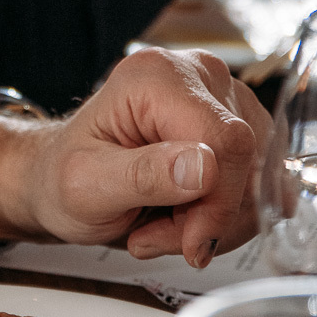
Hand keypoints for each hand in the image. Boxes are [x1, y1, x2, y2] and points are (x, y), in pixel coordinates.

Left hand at [0, 47, 267, 263]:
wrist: (57, 179)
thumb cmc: (64, 176)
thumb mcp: (86, 185)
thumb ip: (144, 175)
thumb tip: (204, 166)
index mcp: (155, 76)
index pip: (225, 141)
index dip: (216, 203)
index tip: (190, 242)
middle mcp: (196, 75)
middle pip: (246, 160)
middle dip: (208, 216)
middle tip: (153, 234)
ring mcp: (222, 98)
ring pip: (258, 177)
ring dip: (212, 220)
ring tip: (158, 224)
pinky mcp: (237, 126)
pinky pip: (259, 183)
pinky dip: (224, 216)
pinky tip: (182, 219)